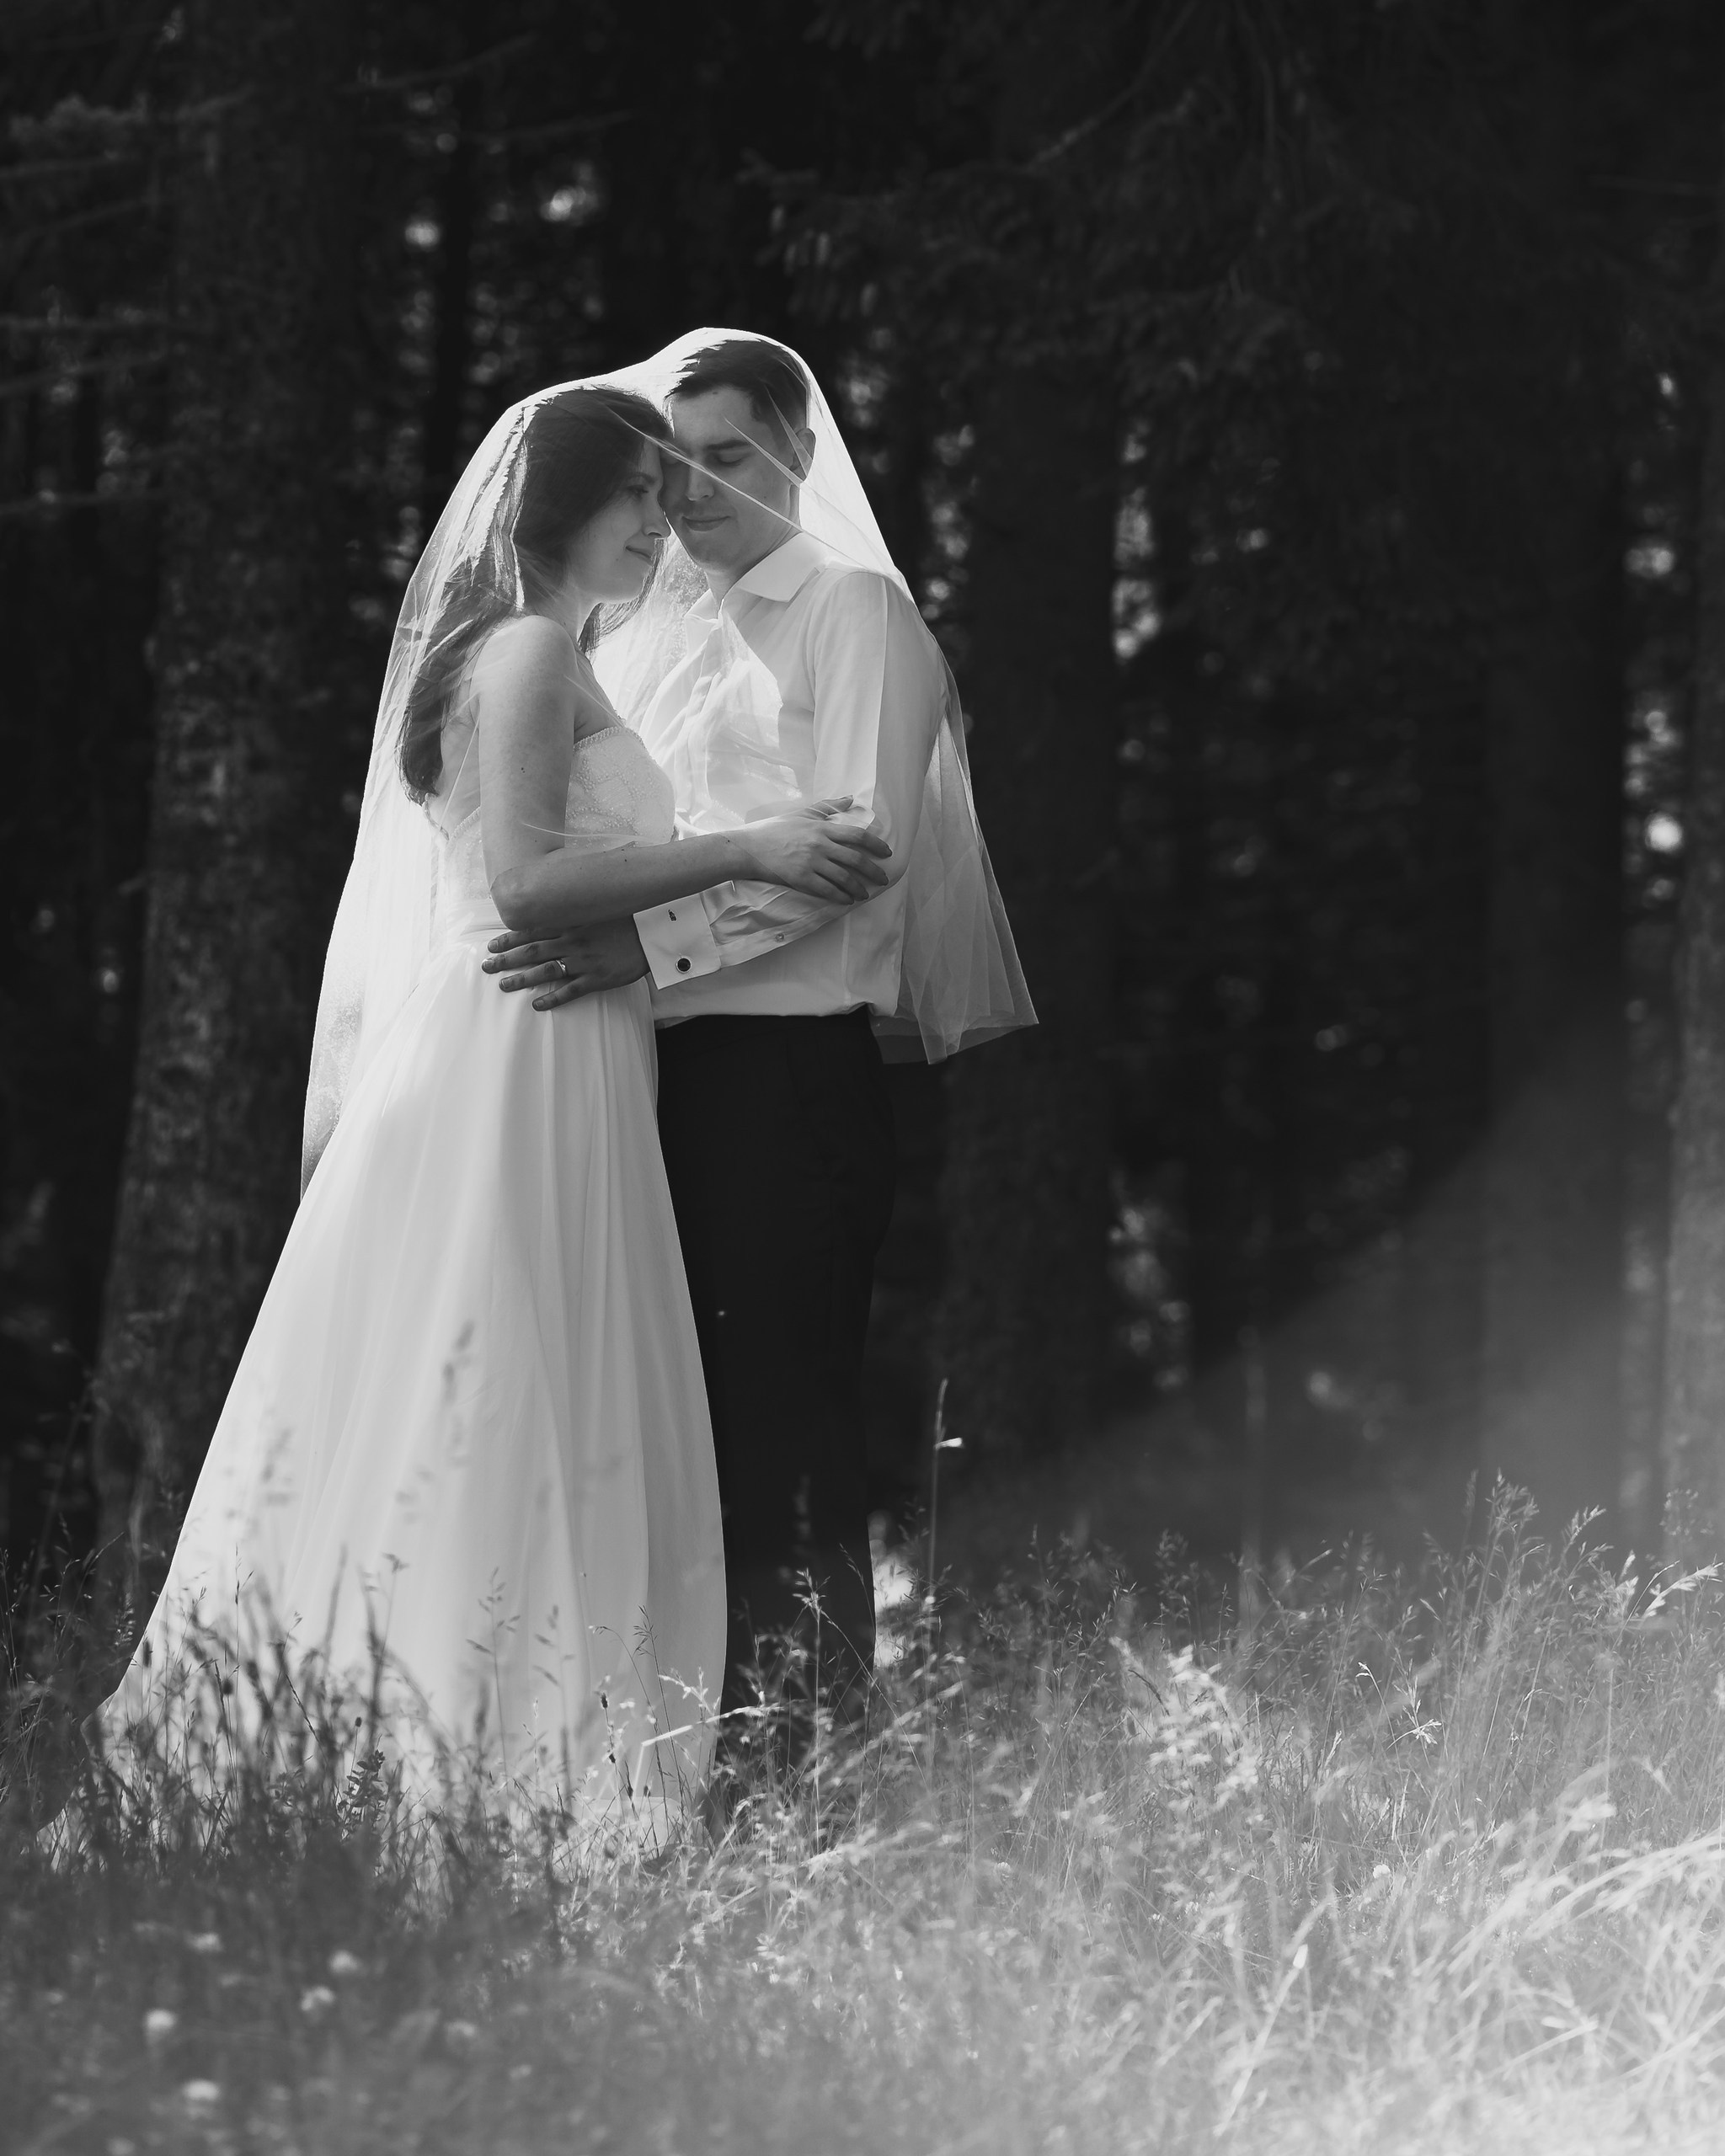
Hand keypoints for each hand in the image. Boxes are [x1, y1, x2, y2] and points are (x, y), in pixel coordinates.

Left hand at [482, 918, 648, 1008]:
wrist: (652, 933)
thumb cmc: (626, 918)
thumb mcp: (598, 907)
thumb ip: (576, 909)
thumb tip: (557, 904)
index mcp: (571, 924)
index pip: (532, 931)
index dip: (510, 938)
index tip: (492, 945)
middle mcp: (572, 942)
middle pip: (531, 951)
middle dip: (506, 959)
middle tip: (486, 966)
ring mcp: (584, 961)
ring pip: (545, 971)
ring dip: (522, 979)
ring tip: (503, 986)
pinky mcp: (596, 978)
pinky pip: (570, 991)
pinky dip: (552, 999)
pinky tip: (536, 1005)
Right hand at [745, 796, 891, 903]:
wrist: (749, 848)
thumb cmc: (774, 829)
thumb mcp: (802, 813)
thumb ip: (828, 807)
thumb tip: (851, 799)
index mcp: (821, 828)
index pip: (857, 836)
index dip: (876, 846)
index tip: (887, 854)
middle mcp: (820, 845)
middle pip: (856, 860)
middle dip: (873, 872)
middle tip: (883, 879)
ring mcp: (811, 863)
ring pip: (844, 878)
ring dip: (858, 888)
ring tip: (865, 894)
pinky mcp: (801, 879)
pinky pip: (827, 890)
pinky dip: (840, 897)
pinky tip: (847, 900)